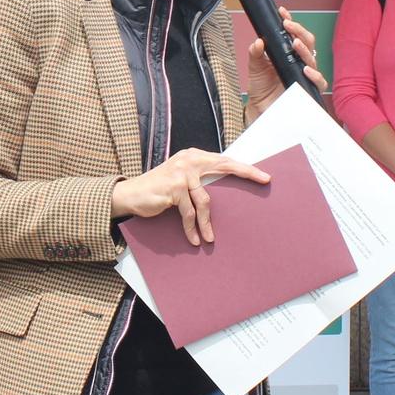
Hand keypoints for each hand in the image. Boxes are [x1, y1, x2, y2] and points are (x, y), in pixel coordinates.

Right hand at [110, 148, 271, 246]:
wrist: (131, 194)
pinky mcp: (173, 188)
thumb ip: (199, 180)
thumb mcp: (181, 180)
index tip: (263, 175)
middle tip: (264, 182)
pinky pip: (189, 212)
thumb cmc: (159, 190)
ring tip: (209, 238)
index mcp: (194, 156)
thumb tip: (225, 192)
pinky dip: (192, 227)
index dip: (244, 168)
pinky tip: (194, 238)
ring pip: (204, 201)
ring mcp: (181, 173)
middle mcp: (189, 160)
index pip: (224, 160)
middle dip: (246, 174)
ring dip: (206, 223)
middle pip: (224, 167)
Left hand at [245, 8, 327, 114]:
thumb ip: (255, 53)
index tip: (282, 12)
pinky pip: (319, 81)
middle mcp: (299, 61)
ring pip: (313, 58)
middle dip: (299, 31)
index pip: (293, 33)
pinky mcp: (308, 88)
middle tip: (288, 25)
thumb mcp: (254, 67)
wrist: (261, 107)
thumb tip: (258, 41)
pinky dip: (314, 75)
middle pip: (308, 41)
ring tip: (295, 43)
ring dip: (304, 49)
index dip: (290, 21)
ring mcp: (305, 74)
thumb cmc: (261, 86)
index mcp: (288, 52)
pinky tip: (306, 69)